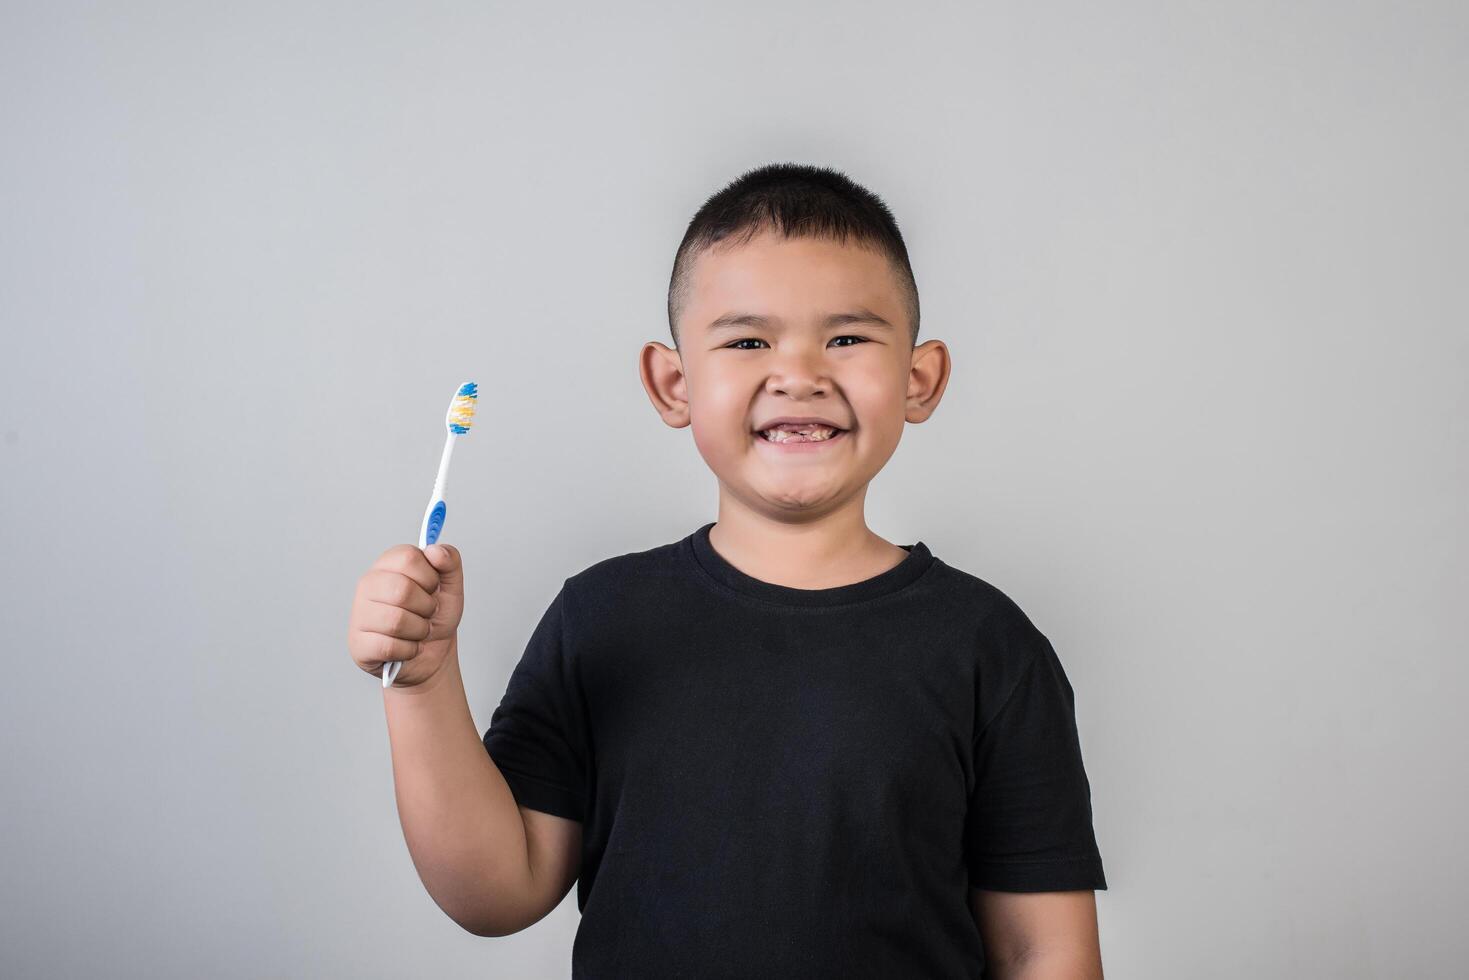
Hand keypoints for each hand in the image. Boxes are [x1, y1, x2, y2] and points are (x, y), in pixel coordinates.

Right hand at [347, 543, 464, 686]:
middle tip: (426, 613)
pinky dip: (409, 650)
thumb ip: (449, 560)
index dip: (430, 577)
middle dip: (426, 607)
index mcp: (388, 564)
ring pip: (395, 621)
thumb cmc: (435, 616)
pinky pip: (389, 646)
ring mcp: (360, 614)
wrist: (432, 654)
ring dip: (419, 630)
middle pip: (402, 590)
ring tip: (417, 630)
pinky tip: (407, 646)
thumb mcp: (451, 585)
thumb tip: (434, 550)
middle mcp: (368, 584)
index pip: (409, 557)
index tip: (431, 588)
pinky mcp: (358, 644)